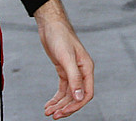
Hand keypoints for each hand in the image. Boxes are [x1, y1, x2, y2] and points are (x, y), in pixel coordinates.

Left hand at [34, 0, 93, 118]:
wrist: (50, 25)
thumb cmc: (60, 36)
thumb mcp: (66, 58)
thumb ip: (74, 78)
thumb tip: (79, 96)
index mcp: (86, 68)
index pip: (87, 93)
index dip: (76, 105)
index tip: (64, 112)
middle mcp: (81, 71)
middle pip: (76, 96)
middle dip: (66, 107)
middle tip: (54, 115)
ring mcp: (72, 71)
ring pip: (68, 94)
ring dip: (59, 104)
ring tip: (48, 111)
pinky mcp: (63, 70)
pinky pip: (62, 89)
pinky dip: (56, 98)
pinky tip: (49, 104)